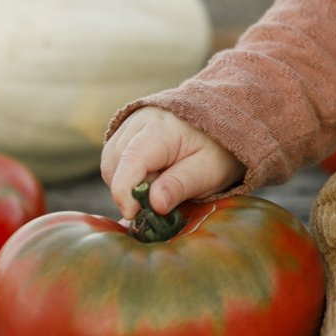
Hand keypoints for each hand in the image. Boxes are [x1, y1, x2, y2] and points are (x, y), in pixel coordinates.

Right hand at [100, 108, 243, 219]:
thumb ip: (180, 185)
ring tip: (160, 186)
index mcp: (161, 128)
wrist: (224, 123)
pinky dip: (127, 177)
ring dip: (128, 184)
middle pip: (116, 164)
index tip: (133, 215)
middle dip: (130, 191)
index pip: (131, 159)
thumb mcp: (209, 172)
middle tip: (159, 201)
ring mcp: (129, 124)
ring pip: (111, 164)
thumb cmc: (218, 150)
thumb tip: (154, 204)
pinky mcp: (125, 133)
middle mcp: (139, 121)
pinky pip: (114, 161)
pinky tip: (152, 178)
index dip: (125, 192)